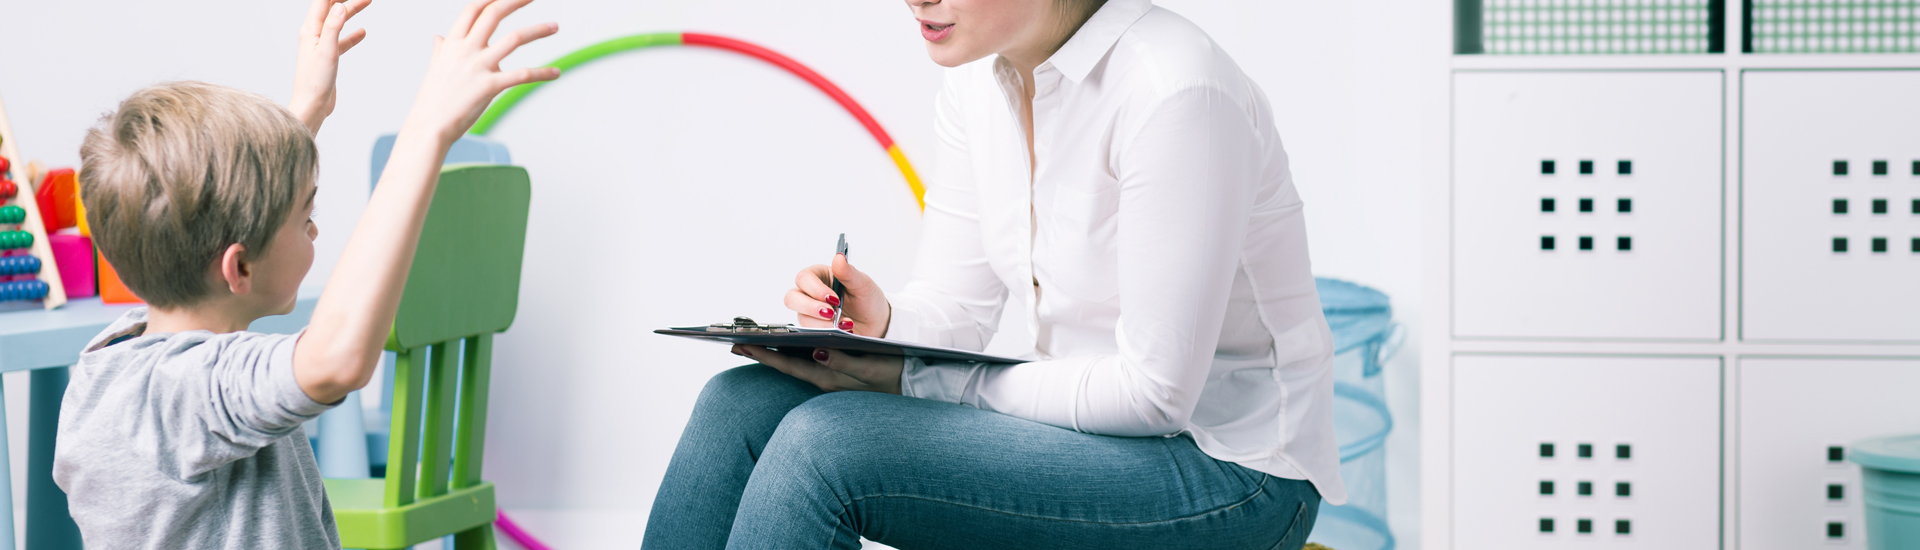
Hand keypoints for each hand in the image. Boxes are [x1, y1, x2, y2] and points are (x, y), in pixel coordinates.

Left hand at [290, 0, 371, 134]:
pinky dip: (352, 34)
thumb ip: (333, 27)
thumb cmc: (315, 81)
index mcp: (310, 30)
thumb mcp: (327, 51)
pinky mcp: (328, 57)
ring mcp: (320, 45)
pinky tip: (363, 32)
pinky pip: (342, 40)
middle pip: (331, 8)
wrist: (312, 106)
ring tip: (367, 2)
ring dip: (352, 11)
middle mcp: (313, 34)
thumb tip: (339, 6)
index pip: (323, 2)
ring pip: (338, 22)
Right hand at [402, 0, 560, 144]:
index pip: (473, 9)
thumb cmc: (433, 100)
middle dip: (515, 1)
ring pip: (513, 39)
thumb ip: (440, 51)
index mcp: (453, 44)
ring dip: (537, 30)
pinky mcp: (490, 86)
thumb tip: (439, 38)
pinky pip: (522, 75)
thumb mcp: (436, 69)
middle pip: (493, 14)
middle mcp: (465, 50)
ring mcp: (478, 67)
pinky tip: (556, 73)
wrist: (429, 127)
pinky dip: (542, 73)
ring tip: (555, 26)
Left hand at [735, 345, 901, 394]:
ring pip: (795, 365)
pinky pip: (806, 364)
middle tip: (735, 343)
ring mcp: (828, 379)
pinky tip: (784, 347)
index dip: (765, 354)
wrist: (911, 385)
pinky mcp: (835, 375)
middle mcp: (824, 380)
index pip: (789, 365)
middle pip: (786, 366)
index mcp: (828, 378)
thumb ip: (844, 362)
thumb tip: (817, 352)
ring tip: (754, 343)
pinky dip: (792, 355)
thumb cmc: (892, 375)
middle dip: (762, 354)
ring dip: (774, 354)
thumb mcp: (870, 368)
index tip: (741, 344)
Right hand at [786, 253, 890, 335]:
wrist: (876, 322)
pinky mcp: (814, 328)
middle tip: (832, 314)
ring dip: (822, 324)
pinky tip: (843, 331)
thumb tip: (838, 257)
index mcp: (820, 276)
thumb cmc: (867, 299)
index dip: (815, 289)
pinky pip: (810, 332)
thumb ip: (849, 272)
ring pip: (801, 318)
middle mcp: (810, 293)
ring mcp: (810, 312)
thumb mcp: (862, 284)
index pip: (804, 278)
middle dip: (811, 308)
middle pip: (792, 298)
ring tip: (844, 325)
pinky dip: (826, 333)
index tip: (834, 299)